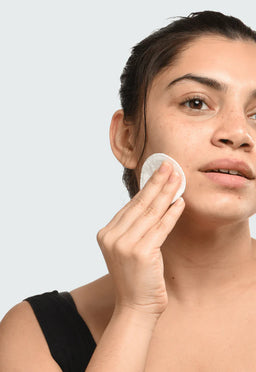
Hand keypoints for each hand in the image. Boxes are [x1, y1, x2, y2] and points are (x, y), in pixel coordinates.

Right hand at [97, 161, 184, 316]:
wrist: (135, 307)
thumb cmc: (135, 277)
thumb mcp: (128, 248)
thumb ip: (134, 226)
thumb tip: (153, 201)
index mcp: (106, 233)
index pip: (130, 206)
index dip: (147, 187)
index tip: (158, 172)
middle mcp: (112, 236)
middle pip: (140, 204)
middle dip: (157, 182)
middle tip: (169, 165)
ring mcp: (124, 244)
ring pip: (151, 213)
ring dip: (167, 193)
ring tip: (178, 178)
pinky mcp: (140, 252)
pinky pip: (160, 228)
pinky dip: (172, 214)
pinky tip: (180, 202)